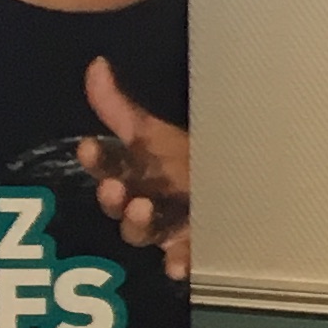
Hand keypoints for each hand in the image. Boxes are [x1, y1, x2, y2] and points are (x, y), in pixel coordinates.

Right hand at [77, 58, 191, 280]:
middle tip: (115, 188)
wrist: (239, 185)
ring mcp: (165, 229)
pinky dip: (178, 262)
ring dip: (138, 222)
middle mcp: (144, 202)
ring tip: (144, 207)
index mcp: (134, 173)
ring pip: (143, 232)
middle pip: (119, 205)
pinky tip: (179, 263)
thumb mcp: (158, 133)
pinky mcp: (189, 250)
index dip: (97, 159)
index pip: (107, 166)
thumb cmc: (189, 158)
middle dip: (113, 197)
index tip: (88, 146)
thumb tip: (96, 64)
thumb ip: (121, 107)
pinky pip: (181, 260)